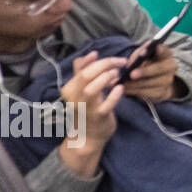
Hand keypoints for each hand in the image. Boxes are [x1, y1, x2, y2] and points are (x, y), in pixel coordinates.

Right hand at [58, 50, 124, 178]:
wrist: (87, 137)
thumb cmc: (87, 109)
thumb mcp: (82, 90)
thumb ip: (84, 72)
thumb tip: (91, 54)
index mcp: (70, 89)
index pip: (80, 68)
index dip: (95, 59)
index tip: (109, 57)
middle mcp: (75, 98)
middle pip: (86, 75)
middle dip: (106, 64)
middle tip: (121, 63)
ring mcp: (86, 108)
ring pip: (92, 89)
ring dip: (107, 78)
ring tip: (118, 75)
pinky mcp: (98, 117)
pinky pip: (106, 105)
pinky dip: (114, 95)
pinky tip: (121, 88)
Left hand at [121, 43, 181, 101]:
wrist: (153, 80)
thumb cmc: (145, 63)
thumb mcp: (142, 55)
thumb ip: (138, 54)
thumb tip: (132, 62)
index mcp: (166, 54)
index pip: (164, 50)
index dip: (160, 49)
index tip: (154, 48)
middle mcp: (170, 66)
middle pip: (159, 68)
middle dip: (145, 71)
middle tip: (131, 74)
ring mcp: (168, 80)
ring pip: (152, 82)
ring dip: (136, 84)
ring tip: (123, 83)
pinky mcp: (162, 92)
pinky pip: (148, 93)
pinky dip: (135, 91)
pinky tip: (125, 89)